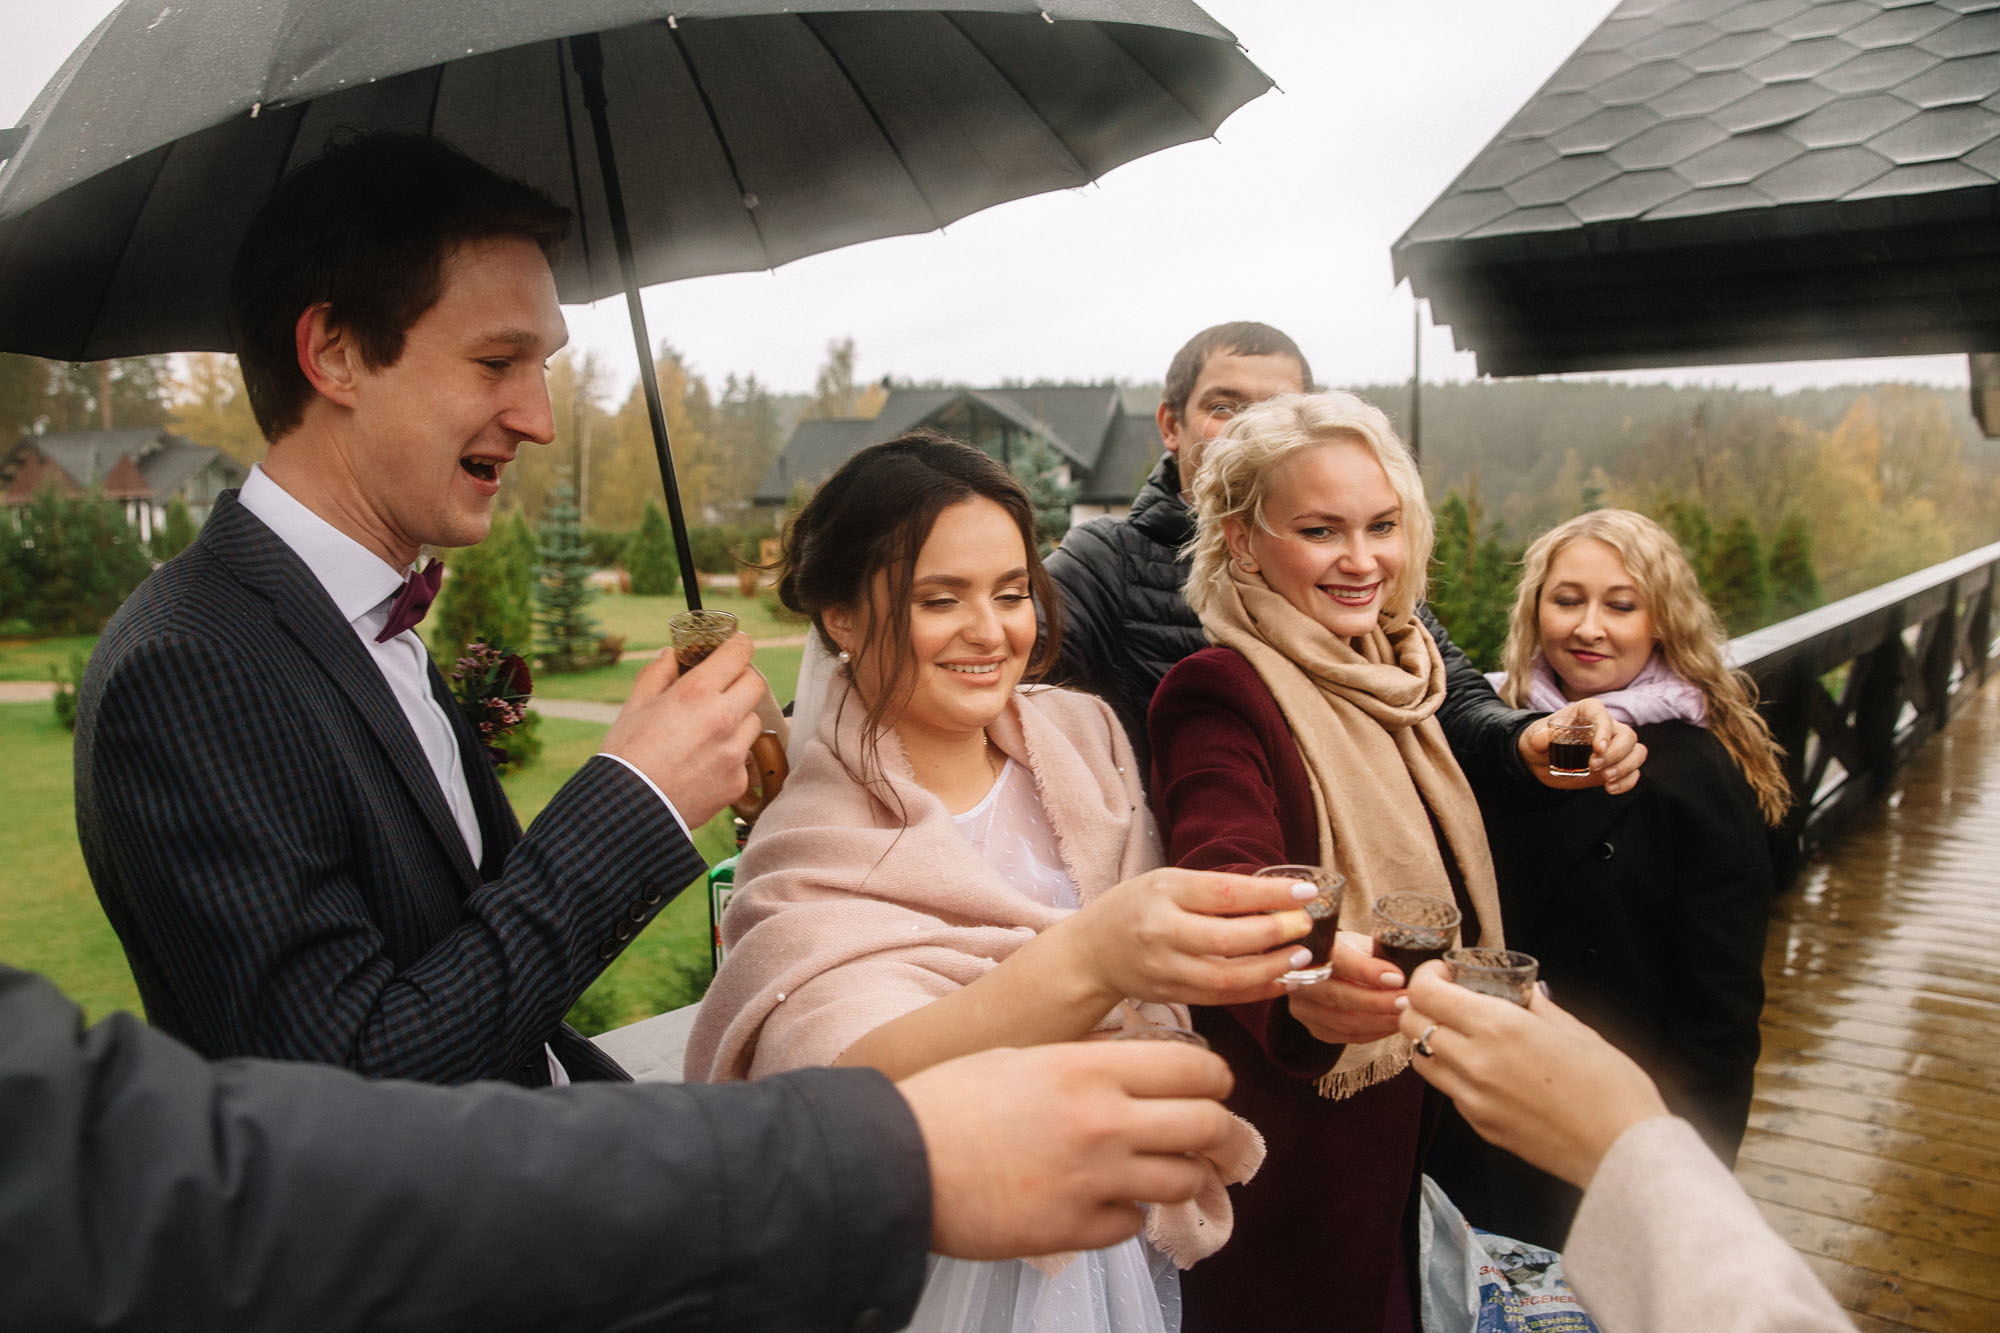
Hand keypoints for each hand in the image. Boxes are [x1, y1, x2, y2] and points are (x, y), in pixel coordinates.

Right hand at [600, 634, 765, 826]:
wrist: (628, 811)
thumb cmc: (626, 756)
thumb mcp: (634, 706)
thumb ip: (657, 674)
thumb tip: (671, 654)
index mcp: (696, 693)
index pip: (739, 652)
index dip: (738, 645)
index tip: (735, 646)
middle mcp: (723, 719)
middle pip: (756, 683)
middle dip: (740, 680)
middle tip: (722, 688)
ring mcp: (734, 752)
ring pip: (752, 721)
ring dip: (737, 719)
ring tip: (706, 732)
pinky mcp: (738, 781)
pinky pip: (743, 757)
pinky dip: (729, 755)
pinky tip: (702, 764)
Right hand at [902, 1042, 1237, 1258]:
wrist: (894, 1161)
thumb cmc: (950, 1100)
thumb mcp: (1026, 1058)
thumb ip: (1089, 1065)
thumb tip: (1138, 1075)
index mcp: (1091, 1067)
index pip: (1198, 1067)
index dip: (1215, 1078)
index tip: (1211, 1087)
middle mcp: (1104, 1121)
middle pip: (1209, 1125)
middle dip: (1219, 1133)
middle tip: (1211, 1138)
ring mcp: (1093, 1180)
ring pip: (1184, 1180)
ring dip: (1181, 1177)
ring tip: (1165, 1173)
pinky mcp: (1074, 1230)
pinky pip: (1133, 1224)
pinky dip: (1128, 1215)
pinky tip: (1104, 1203)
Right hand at [1055, 868, 1317, 1009]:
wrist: (1093, 951)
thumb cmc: (1138, 907)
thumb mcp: (1169, 883)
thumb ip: (1214, 890)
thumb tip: (1278, 897)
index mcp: (1164, 892)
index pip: (1224, 893)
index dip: (1269, 895)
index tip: (1306, 893)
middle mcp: (1161, 931)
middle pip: (1226, 940)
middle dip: (1275, 934)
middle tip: (1306, 927)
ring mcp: (1164, 968)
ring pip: (1226, 977)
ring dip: (1271, 969)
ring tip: (1301, 957)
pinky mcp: (1171, 994)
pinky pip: (1220, 997)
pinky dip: (1255, 991)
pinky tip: (1280, 980)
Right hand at [1285, 930, 1405, 1044]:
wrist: (1319, 969)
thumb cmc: (1346, 952)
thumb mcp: (1358, 942)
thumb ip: (1377, 953)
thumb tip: (1407, 966)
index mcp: (1312, 950)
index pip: (1336, 961)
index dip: (1366, 971)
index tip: (1397, 977)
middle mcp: (1300, 980)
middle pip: (1338, 996)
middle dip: (1377, 1001)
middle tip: (1406, 1001)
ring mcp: (1304, 1008)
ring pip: (1344, 1021)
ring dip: (1380, 1020)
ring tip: (1406, 1013)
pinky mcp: (1315, 1028)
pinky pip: (1348, 1036)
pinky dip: (1375, 1032)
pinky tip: (1393, 1023)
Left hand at [1395, 963, 1667, 1187]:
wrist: (1625, 1151)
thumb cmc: (1612, 1088)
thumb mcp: (1576, 1030)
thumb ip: (1536, 1006)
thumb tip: (1522, 992)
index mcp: (1498, 1027)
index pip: (1427, 993)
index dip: (1427, 976)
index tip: (1444, 972)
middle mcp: (1475, 1062)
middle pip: (1411, 1025)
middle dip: (1421, 1004)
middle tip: (1447, 999)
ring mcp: (1472, 1099)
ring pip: (1421, 1059)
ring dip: (1430, 1040)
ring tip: (1461, 1033)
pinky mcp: (1480, 1126)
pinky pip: (1448, 1091)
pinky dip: (1453, 1073)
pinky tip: (1484, 1068)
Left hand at [1517, 699, 1645, 794]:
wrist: (1543, 761)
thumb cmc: (1541, 742)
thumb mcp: (1533, 739)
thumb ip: (1538, 738)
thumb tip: (1543, 739)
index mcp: (1587, 712)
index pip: (1602, 715)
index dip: (1604, 730)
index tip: (1597, 749)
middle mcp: (1606, 726)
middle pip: (1627, 735)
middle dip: (1615, 754)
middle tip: (1594, 767)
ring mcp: (1615, 746)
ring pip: (1637, 751)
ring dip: (1626, 767)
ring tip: (1606, 779)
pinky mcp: (1617, 765)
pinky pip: (1634, 771)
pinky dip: (1627, 781)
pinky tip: (1611, 789)